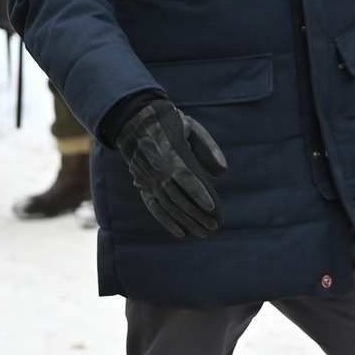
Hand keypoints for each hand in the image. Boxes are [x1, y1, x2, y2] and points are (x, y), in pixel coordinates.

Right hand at [113, 96, 227, 238]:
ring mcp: (147, 179)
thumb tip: (222, 172)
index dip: (198, 193)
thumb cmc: (168, 122)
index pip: (184, 177)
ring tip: (203, 232)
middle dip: (196, 214)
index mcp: (169, 152)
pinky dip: (166, 221)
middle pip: (178, 197)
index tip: (212, 207)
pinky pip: (154, 206)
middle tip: (214, 226)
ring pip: (168, 206)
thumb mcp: (191, 126)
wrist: (133, 122)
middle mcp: (156, 169)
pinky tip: (181, 232)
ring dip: (185, 221)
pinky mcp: (142, 185)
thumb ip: (208, 147)